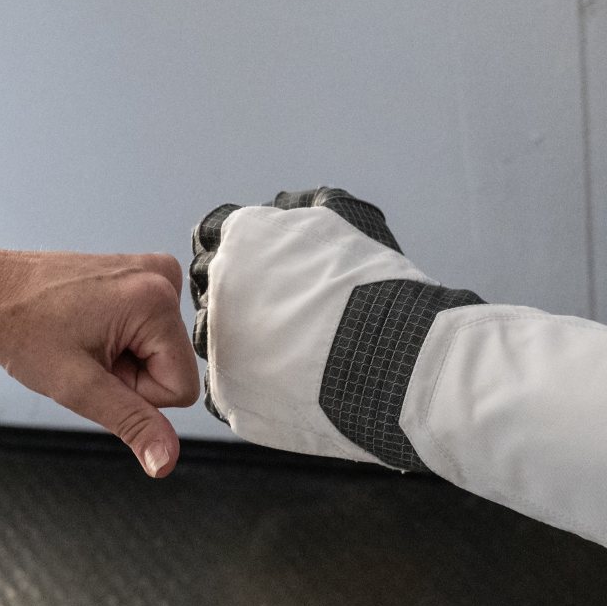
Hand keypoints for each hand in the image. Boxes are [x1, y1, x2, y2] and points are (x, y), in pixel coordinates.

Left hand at [0, 249, 198, 475]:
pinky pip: (151, 330)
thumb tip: (165, 461)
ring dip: (125, 357)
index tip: (98, 370)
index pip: (181, 388)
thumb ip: (132, 423)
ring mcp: (152, 271)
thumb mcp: (78, 387)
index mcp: (156, 302)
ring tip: (83, 337)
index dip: (137, 394)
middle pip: (173, 367)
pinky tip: (89, 325)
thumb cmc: (21, 328)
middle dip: (130, 374)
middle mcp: (163, 278)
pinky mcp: (140, 273)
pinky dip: (123, 337)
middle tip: (85, 353)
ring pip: (162, 351)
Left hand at [190, 188, 480, 470]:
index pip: (216, 241)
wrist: (397, 360)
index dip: (246, 259)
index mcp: (242, 236)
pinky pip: (230, 391)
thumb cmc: (381, 290)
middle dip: (238, 301)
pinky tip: (291, 388)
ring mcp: (218, 343)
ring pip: (212, 342)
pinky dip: (255, 390)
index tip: (272, 277)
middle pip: (209, 291)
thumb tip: (288, 209)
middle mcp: (217, 285)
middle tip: (285, 318)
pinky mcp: (229, 396)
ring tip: (291, 356)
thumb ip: (306, 212)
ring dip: (241, 345)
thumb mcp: (350, 221)